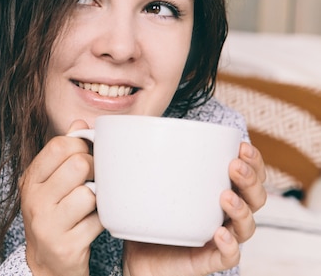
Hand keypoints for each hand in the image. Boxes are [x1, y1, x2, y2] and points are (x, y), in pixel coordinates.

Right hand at [20, 120, 103, 275]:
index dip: (81, 146)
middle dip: (94, 170)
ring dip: (98, 199)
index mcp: (31, 180)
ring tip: (92, 205)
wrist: (47, 263)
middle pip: (78, 165)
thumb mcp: (50, 182)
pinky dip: (102, 221)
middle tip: (93, 181)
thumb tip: (79, 123)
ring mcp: (49, 225)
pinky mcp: (66, 246)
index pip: (59, 145)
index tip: (86, 156)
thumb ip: (63, 152)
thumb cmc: (53, 216)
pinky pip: (98, 221)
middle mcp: (35, 200)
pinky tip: (94, 223)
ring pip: (89, 194)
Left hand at [123, 141, 266, 275]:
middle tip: (235, 166)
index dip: (253, 161)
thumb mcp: (151, 183)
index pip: (250, 176)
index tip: (241, 146)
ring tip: (226, 196)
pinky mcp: (209, 260)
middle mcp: (225, 215)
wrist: (138, 256)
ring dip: (241, 209)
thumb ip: (149, 158)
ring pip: (247, 227)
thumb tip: (130, 125)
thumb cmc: (150, 215)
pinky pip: (229, 257)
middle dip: (250, 179)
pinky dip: (229, 246)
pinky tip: (219, 233)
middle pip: (255, 198)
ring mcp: (219, 239)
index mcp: (218, 192)